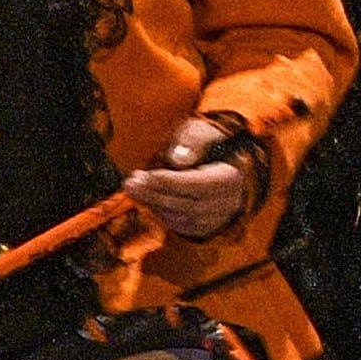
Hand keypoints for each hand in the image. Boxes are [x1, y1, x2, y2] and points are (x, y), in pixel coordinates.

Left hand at [124, 112, 269, 240]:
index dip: (174, 182)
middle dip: (155, 194)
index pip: (201, 185)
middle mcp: (227, 203)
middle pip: (187, 204)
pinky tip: (145, 196)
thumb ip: (193, 141)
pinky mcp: (202, 227)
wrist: (219, 162)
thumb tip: (177, 159)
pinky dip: (158, 211)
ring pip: (179, 217)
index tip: (149, 175)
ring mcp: (216, 218)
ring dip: (152, 202)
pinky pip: (177, 224)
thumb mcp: (203, 132)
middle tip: (130, 183)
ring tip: (133, 186)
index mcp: (230, 177)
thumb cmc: (207, 143)